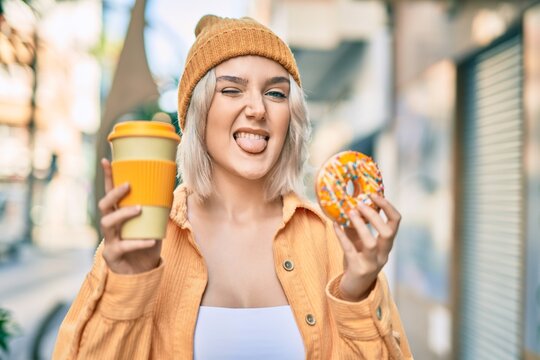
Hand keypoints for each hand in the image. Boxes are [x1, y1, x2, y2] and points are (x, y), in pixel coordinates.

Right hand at [98, 158, 161, 273]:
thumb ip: (159, 209)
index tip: (106, 159)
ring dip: (124, 213)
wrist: (142, 272)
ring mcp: (109, 240)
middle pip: (104, 205)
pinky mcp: (112, 255)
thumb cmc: (146, 244)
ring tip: (140, 209)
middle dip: (114, 193)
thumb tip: (172, 190)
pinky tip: (151, 239)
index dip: (107, 177)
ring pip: (108, 223)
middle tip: (129, 185)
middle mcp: (110, 225)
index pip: (110, 193)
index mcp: (118, 214)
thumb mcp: (154, 225)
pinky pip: (123, 246)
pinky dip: (138, 242)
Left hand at [333, 194, 400, 301]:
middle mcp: (383, 254)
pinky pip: (350, 251)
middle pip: (387, 233)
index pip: (396, 222)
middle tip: (359, 204)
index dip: (388, 207)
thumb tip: (349, 201)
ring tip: (350, 212)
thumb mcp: (360, 240)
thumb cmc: (358, 258)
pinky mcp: (358, 269)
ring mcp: (372, 263)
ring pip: (371, 243)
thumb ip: (358, 224)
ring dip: (361, 226)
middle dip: (374, 216)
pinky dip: (342, 236)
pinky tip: (335, 225)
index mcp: (387, 244)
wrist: (354, 287)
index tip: (375, 194)